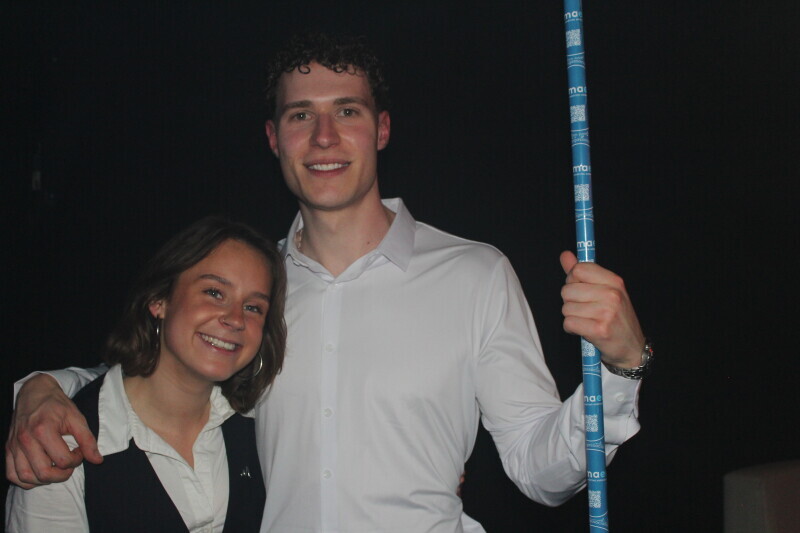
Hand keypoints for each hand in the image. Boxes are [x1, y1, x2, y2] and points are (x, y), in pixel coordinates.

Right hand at [5, 374, 101, 487]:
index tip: (78, 451)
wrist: (35, 393)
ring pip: (26, 477)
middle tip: (69, 464)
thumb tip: (97, 460)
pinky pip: (12, 475)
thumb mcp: (77, 418)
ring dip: (44, 480)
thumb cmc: (57, 405)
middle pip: (43, 473)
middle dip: (62, 475)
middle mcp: (25, 440)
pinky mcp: (8, 449)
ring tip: (55, 469)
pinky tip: (39, 473)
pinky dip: (26, 480)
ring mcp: (14, 446)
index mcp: (43, 430)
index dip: (75, 460)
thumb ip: (88, 440)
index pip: (62, 460)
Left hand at [559, 251, 645, 367]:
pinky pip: (569, 323)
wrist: (632, 349)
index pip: (579, 269)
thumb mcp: (606, 291)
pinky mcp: (599, 330)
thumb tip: (565, 255)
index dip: (573, 280)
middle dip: (570, 302)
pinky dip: (572, 329)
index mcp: (614, 281)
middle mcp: (612, 294)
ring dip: (572, 317)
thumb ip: (583, 273)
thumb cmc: (616, 319)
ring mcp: (606, 312)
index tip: (581, 290)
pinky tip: (584, 330)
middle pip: (568, 290)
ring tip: (587, 321)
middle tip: (586, 310)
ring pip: (566, 308)